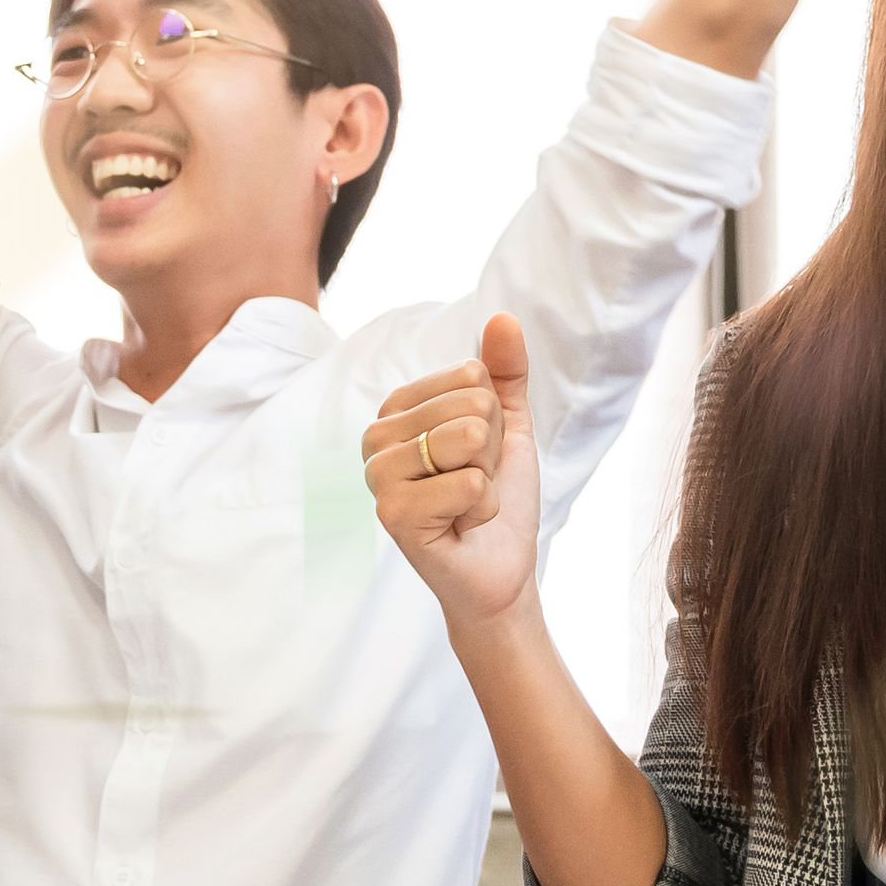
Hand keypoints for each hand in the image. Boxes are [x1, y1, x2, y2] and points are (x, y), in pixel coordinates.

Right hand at [361, 320, 544, 624]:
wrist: (501, 568)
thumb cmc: (497, 497)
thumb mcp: (508, 426)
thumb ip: (505, 372)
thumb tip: (503, 317)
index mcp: (397, 409)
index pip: (471, 375)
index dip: (495, 419)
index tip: (479, 455)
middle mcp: (376, 437)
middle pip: (473, 405)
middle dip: (493, 451)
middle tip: (474, 483)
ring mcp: (378, 476)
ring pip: (469, 439)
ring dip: (488, 479)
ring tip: (466, 502)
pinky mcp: (391, 515)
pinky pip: (469, 484)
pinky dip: (484, 508)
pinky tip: (462, 525)